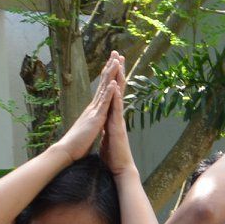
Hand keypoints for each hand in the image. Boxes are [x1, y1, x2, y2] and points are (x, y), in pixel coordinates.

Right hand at [53, 57, 121, 162]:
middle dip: (110, 67)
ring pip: (104, 89)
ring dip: (110, 75)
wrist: (67, 150)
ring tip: (116, 61)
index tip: (113, 63)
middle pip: (104, 83)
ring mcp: (94, 110)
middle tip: (116, 53)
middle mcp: (93, 106)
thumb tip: (92, 117)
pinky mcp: (95, 118)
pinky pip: (103, 104)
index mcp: (93, 109)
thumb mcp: (87, 128)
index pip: (103, 88)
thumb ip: (91, 120)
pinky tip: (114, 83)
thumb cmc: (77, 142)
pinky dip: (109, 93)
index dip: (108, 75)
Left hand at [98, 57, 136, 175]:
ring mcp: (118, 120)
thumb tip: (104, 122)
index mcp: (113, 116)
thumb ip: (107, 126)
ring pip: (119, 96)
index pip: (113, 93)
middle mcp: (117, 115)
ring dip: (119, 81)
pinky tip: (116, 88)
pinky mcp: (118, 127)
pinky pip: (117, 111)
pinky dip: (116, 99)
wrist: (120, 168)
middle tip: (119, 55)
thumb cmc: (114, 154)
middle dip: (118, 72)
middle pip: (118, 89)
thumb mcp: (107, 136)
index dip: (112, 78)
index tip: (112, 64)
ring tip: (119, 65)